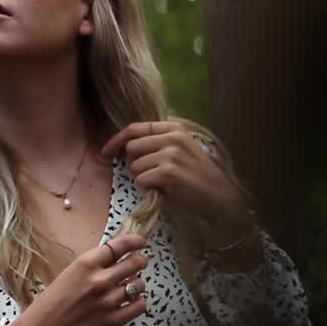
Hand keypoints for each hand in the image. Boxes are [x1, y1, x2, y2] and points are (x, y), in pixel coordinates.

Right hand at [0, 234, 148, 325]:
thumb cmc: (52, 301)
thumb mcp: (69, 273)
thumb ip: (92, 266)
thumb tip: (116, 259)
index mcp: (85, 264)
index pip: (119, 246)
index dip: (134, 241)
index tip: (140, 242)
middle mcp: (100, 280)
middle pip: (135, 263)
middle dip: (140, 261)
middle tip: (139, 263)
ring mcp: (108, 301)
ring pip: (140, 285)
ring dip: (137, 283)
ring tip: (129, 286)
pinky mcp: (114, 320)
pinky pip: (140, 306)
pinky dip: (138, 302)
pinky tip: (131, 302)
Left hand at [100, 120, 251, 232]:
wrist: (220, 198)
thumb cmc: (198, 177)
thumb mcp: (181, 151)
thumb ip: (157, 144)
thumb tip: (124, 146)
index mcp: (175, 129)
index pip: (135, 128)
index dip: (116, 140)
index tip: (106, 151)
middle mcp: (173, 138)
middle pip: (131, 148)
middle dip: (134, 163)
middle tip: (150, 174)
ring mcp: (170, 154)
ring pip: (135, 166)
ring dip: (143, 178)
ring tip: (163, 182)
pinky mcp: (168, 172)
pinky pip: (141, 179)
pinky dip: (149, 188)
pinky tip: (165, 189)